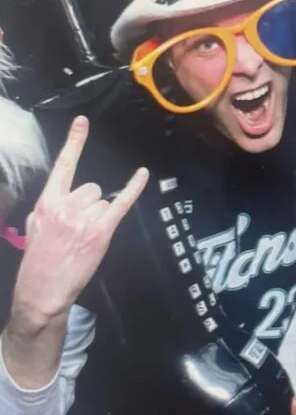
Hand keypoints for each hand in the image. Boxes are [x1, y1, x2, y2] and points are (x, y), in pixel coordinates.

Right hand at [12, 116, 148, 322]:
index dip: (74, 142)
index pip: (63, 166)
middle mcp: (67, 205)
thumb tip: (58, 199)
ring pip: (103, 200)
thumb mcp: (34, 228)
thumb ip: (47, 208)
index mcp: (48, 202)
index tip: (83, 122)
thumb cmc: (38, 262)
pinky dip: (134, 188)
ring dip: (98, 215)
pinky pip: (121, 203)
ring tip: (84, 237)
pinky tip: (142, 174)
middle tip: (77, 228)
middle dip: (88, 204)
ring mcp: (85, 218)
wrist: (43, 292)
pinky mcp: (102, 231)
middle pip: (92, 187)